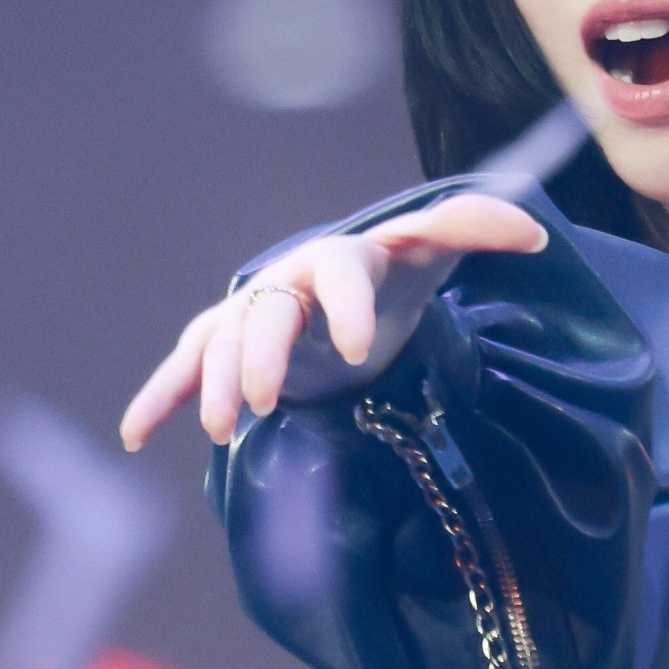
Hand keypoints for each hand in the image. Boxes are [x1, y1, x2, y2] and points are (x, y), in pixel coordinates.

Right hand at [118, 192, 544, 450]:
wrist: (347, 296)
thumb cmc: (394, 279)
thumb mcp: (431, 253)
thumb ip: (473, 230)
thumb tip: (532, 231)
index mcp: (342, 259)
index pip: (340, 273)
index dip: (345, 306)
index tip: (354, 349)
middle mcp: (287, 282)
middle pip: (266, 312)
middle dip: (263, 354)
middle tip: (264, 402)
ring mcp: (249, 314)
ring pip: (220, 343)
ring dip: (210, 384)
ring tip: (220, 433)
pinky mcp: (224, 345)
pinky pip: (182, 368)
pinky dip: (158, 399)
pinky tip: (136, 438)